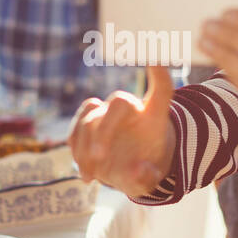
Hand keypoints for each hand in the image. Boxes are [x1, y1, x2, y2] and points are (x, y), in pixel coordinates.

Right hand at [68, 66, 175, 197]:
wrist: (129, 170)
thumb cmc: (146, 168)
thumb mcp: (150, 180)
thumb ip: (146, 178)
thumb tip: (137, 171)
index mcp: (153, 116)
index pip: (162, 89)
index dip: (160, 73)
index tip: (154, 57)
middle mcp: (129, 109)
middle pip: (119, 102)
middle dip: (105, 129)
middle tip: (99, 158)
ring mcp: (105, 114)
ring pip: (90, 117)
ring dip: (85, 146)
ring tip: (90, 177)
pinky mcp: (86, 125)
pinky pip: (75, 131)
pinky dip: (76, 151)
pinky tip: (86, 175)